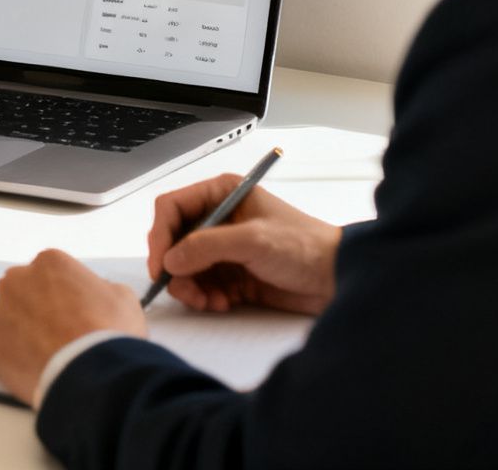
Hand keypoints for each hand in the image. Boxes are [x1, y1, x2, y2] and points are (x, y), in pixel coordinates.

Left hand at [0, 249, 144, 406]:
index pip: (50, 273)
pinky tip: (29, 368)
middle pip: (21, 290)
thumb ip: (99, 288)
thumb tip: (91, 296)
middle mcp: (15, 281)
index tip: (72, 312)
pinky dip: (7, 357)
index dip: (63, 294)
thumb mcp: (122, 298)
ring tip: (42, 354)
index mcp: (48, 263)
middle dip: (34, 307)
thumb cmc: (110, 332)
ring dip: (17, 331)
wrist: (92, 375)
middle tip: (55, 332)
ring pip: (3, 318)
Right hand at [147, 175, 341, 314]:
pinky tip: (223, 303)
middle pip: (173, 241)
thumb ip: (207, 246)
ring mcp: (223, 247)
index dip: (160, 235)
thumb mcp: (254, 240)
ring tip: (208, 302)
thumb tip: (170, 259)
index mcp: (222, 194)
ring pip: (183, 267)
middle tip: (184, 290)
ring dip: (190, 287)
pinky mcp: (231, 273)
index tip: (160, 265)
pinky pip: (200, 285)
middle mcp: (218, 218)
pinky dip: (204, 297)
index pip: (171, 208)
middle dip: (175, 268)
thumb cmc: (305, 247)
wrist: (337, 279)